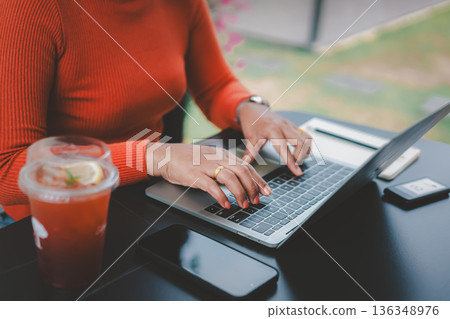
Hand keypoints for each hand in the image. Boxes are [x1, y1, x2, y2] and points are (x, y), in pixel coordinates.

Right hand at [148, 143, 270, 208]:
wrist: (164, 155)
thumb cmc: (186, 159)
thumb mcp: (209, 158)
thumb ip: (224, 166)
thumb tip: (239, 179)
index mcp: (222, 154)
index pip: (246, 166)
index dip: (258, 179)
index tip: (266, 191)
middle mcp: (217, 158)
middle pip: (242, 171)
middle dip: (252, 187)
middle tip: (256, 200)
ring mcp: (206, 166)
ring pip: (230, 178)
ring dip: (240, 192)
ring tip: (244, 204)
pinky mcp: (194, 175)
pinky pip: (211, 186)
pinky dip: (221, 196)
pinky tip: (226, 204)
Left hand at [237, 102, 311, 175]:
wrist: (254, 110)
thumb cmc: (252, 123)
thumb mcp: (250, 138)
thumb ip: (250, 152)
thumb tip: (245, 163)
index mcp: (272, 129)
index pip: (284, 148)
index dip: (291, 161)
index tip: (297, 172)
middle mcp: (283, 126)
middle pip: (300, 142)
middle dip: (300, 156)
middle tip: (295, 165)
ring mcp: (290, 125)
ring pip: (306, 138)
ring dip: (305, 150)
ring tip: (299, 159)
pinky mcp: (293, 125)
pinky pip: (305, 134)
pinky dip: (307, 145)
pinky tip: (302, 152)